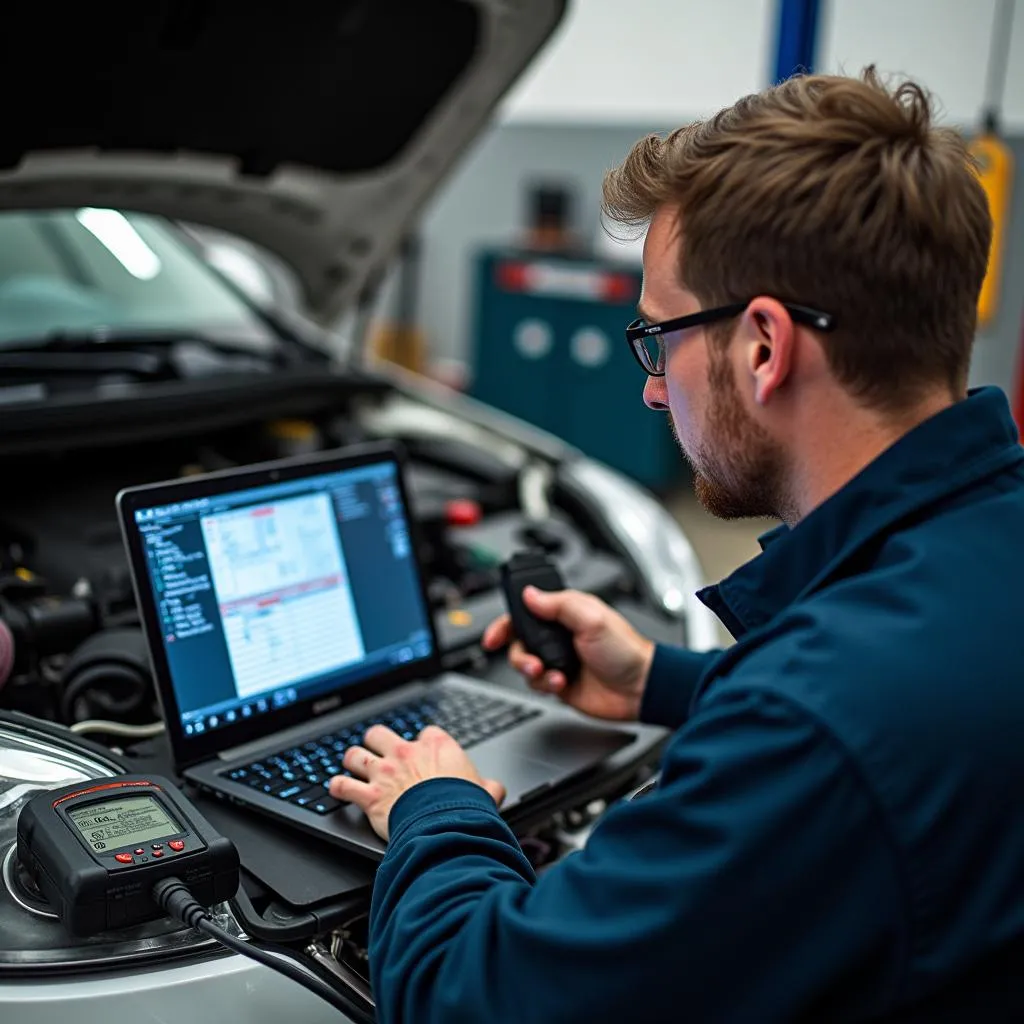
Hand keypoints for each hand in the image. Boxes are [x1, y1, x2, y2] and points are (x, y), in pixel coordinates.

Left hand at [329, 724, 505, 840]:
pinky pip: (344, 787)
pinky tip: (337, 788)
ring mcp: (385, 773)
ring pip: (356, 755)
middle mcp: (406, 754)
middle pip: (380, 734)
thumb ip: (488, 786)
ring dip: (353, 760)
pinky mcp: (370, 795)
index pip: (425, 733)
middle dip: (376, 741)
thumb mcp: (486, 792)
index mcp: (436, 747)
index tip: (424, 753)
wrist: (446, 824)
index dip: (423, 743)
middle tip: (377, 750)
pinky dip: (338, 788)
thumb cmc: (465, 806)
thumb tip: (495, 789)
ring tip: (352, 764)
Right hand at [482, 587, 654, 721]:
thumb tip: (530, 594)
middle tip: (531, 660)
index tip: (495, 635)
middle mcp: (559, 635)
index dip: (507, 622)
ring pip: (524, 664)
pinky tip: (561, 683)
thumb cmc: (626, 650)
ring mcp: (558, 659)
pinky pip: (536, 684)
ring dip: (532, 670)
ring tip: (549, 673)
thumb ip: (558, 604)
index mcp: (566, 612)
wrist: (640, 689)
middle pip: (518, 640)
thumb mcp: (592, 618)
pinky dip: (545, 685)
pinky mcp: (559, 682)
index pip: (527, 610)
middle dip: (519, 652)